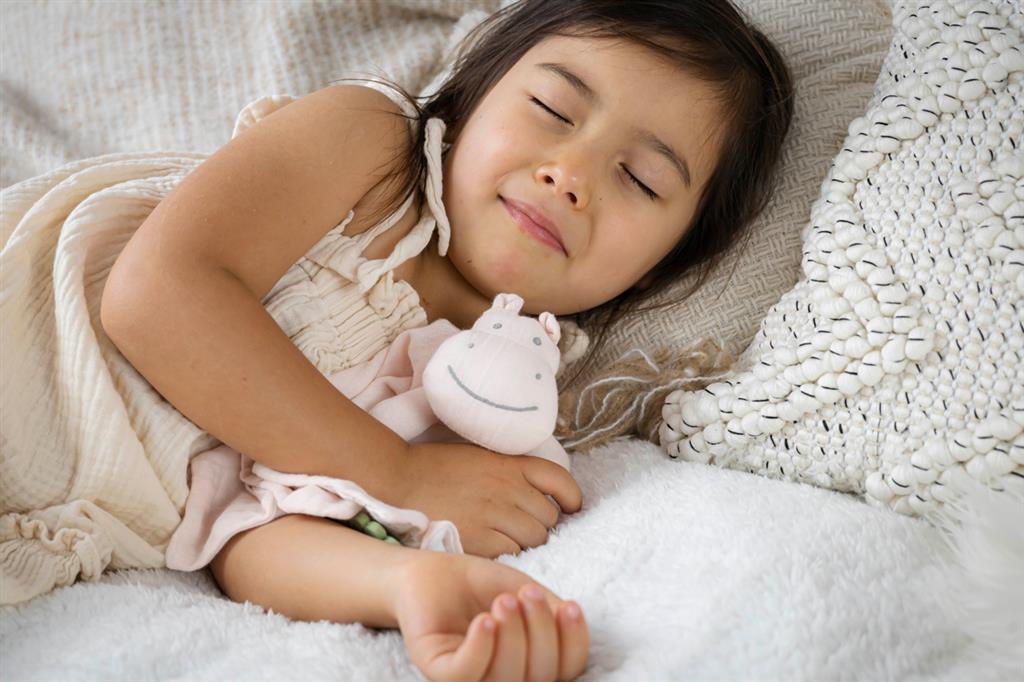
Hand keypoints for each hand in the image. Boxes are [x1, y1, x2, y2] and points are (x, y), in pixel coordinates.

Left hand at [394, 551, 588, 681]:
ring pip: (505, 679)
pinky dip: (480, 647)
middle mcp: (503, 678)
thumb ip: (550, 611)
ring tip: (504, 599)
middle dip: (541, 631)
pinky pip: (464, 673)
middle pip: (540, 675)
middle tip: (527, 593)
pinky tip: (484, 620)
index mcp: (529, 665)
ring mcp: (471, 679)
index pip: (565, 670)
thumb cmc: (481, 586)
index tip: (570, 606)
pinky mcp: (438, 670)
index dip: (574, 644)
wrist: (434, 571)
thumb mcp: (524, 593)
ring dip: (513, 636)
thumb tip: (570, 621)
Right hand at [395, 441, 582, 557]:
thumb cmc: (436, 469)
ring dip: (528, 543)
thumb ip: (510, 472)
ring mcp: (495, 514)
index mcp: (510, 463)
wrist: (398, 480)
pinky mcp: (481, 539)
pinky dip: (509, 555)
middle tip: (523, 527)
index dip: (571, 496)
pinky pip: (513, 553)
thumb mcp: (481, 456)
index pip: (559, 479)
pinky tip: (495, 550)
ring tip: (508, 541)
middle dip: (542, 524)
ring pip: (536, 538)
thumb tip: (539, 493)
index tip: (570, 507)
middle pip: (549, 516)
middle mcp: (508, 487)